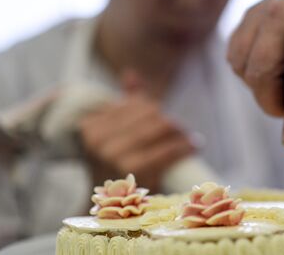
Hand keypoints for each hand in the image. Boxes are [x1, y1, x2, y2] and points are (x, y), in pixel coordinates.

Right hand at [79, 73, 194, 191]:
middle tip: (181, 131)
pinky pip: (168, 149)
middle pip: (150, 114)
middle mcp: (98, 138)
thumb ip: (123, 103)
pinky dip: (184, 147)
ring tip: (189, 140)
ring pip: (161, 126)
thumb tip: (130, 73)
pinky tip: (193, 147)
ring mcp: (114, 154)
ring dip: (181, 133)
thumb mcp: (115, 133)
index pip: (137, 104)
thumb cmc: (115, 168)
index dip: (154, 111)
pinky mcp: (133, 169)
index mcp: (91, 125)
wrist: (109, 210)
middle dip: (170, 122)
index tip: (164, 119)